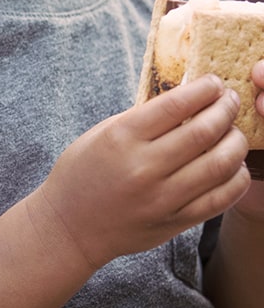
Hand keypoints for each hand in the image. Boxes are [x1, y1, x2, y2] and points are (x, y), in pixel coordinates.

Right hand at [38, 75, 249, 270]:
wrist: (70, 226)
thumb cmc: (81, 173)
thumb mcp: (101, 135)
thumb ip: (141, 120)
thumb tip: (185, 102)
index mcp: (121, 137)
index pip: (176, 105)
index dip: (204, 89)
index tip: (214, 82)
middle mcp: (144, 166)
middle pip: (204, 131)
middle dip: (226, 109)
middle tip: (232, 100)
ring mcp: (163, 198)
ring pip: (220, 164)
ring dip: (236, 142)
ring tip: (235, 131)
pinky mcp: (176, 221)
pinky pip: (221, 198)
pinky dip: (236, 178)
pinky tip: (235, 165)